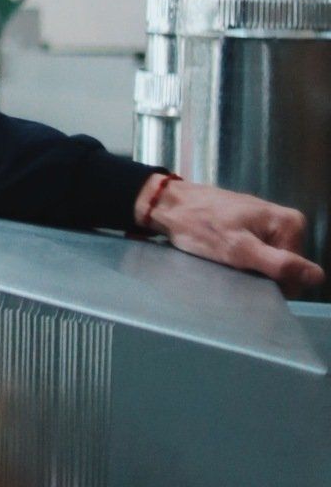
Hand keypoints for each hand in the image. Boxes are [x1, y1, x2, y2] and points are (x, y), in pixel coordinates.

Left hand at [141, 179, 323, 293]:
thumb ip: (280, 264)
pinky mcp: (252, 225)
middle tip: (233, 264)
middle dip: (259, 273)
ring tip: (227, 257)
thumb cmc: (201, 226)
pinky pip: (256, 252)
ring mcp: (269, 222)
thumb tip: (318, 277)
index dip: (271, 281)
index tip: (245, 272)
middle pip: (284, 267)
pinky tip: (225, 252)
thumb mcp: (241, 250)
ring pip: (269, 262)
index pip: (296, 273)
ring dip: (248, 267)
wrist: (170, 204)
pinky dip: (241, 258)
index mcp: (291, 224)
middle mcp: (286, 220)